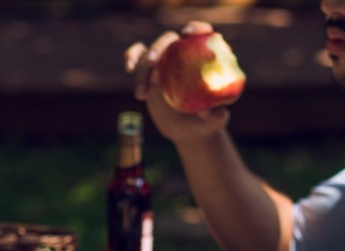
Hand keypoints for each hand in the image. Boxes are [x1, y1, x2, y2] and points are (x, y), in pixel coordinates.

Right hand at [125, 21, 232, 144]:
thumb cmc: (205, 122)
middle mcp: (184, 53)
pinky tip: (129, 68)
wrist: (186, 129)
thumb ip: (215, 116)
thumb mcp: (214, 122)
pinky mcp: (150, 69)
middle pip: (170, 40)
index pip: (203, 33)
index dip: (196, 28)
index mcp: (204, 57)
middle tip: (152, 63)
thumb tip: (206, 112)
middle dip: (159, 47)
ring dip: (143, 66)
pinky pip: (138, 55)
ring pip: (150, 52)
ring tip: (142, 94)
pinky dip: (131, 56)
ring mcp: (166, 60)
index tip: (187, 33)